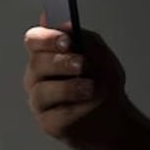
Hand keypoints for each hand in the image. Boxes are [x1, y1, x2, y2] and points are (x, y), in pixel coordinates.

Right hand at [22, 19, 149, 149]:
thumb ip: (84, 39)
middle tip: (81, 64)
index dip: (46, 38)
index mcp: (46, 55)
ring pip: (42, 92)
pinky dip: (75, 109)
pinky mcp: (48, 124)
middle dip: (60, 63)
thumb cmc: (102, 83)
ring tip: (90, 88)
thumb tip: (65, 25)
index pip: (34, 40)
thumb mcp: (101, 55)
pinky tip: (87, 106)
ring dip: (68, 87)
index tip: (67, 41)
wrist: (115, 116)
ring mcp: (40, 102)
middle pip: (36, 64)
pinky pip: (55, 115)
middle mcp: (38, 77)